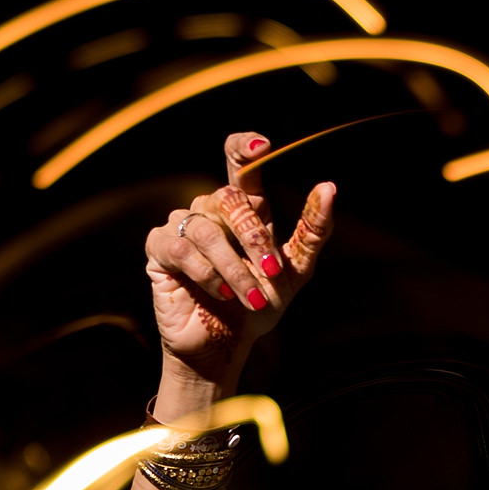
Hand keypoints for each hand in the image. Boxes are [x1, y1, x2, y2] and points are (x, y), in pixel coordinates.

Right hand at [144, 131, 338, 387]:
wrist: (229, 344)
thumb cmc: (261, 304)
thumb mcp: (296, 270)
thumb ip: (313, 230)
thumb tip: (329, 186)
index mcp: (245, 210)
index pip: (240, 164)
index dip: (245, 148)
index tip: (262, 145)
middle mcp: (212, 212)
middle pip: (228, 198)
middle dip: (254, 238)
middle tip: (271, 273)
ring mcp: (182, 227)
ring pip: (206, 228)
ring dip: (234, 267)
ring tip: (251, 298)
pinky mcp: (159, 250)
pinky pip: (180, 248)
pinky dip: (205, 272)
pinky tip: (218, 292)